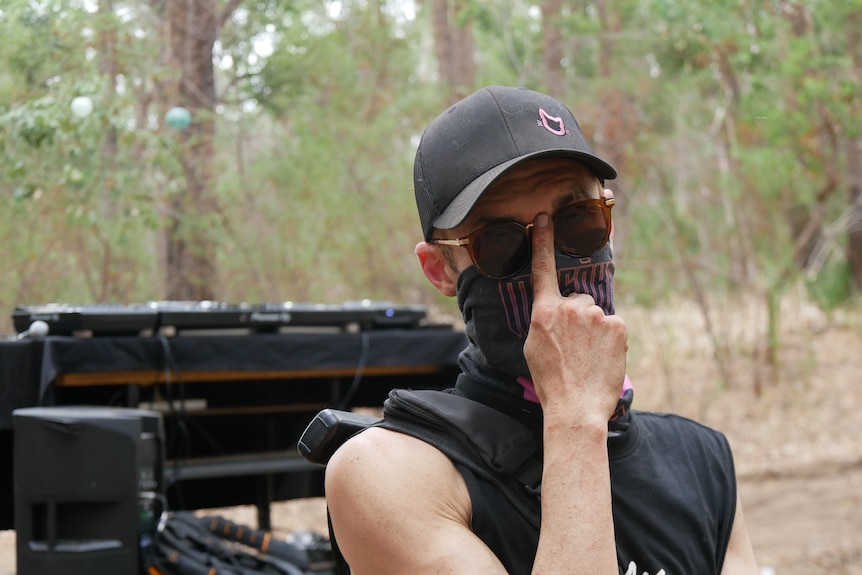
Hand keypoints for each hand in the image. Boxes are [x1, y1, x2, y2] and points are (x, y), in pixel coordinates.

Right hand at [523, 212, 627, 424]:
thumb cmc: (551, 382)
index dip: (544, 241)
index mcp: (544, 312)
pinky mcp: (618, 325)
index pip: (543, 268)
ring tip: (588, 357)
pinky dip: (611, 339)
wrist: (576, 408)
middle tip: (574, 348)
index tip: (545, 217)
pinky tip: (602, 358)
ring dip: (595, 330)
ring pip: (596, 315)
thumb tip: (557, 312)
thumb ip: (545, 321)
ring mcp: (596, 315)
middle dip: (578, 317)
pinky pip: (613, 325)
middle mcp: (571, 307)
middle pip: (578, 301)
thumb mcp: (534, 347)